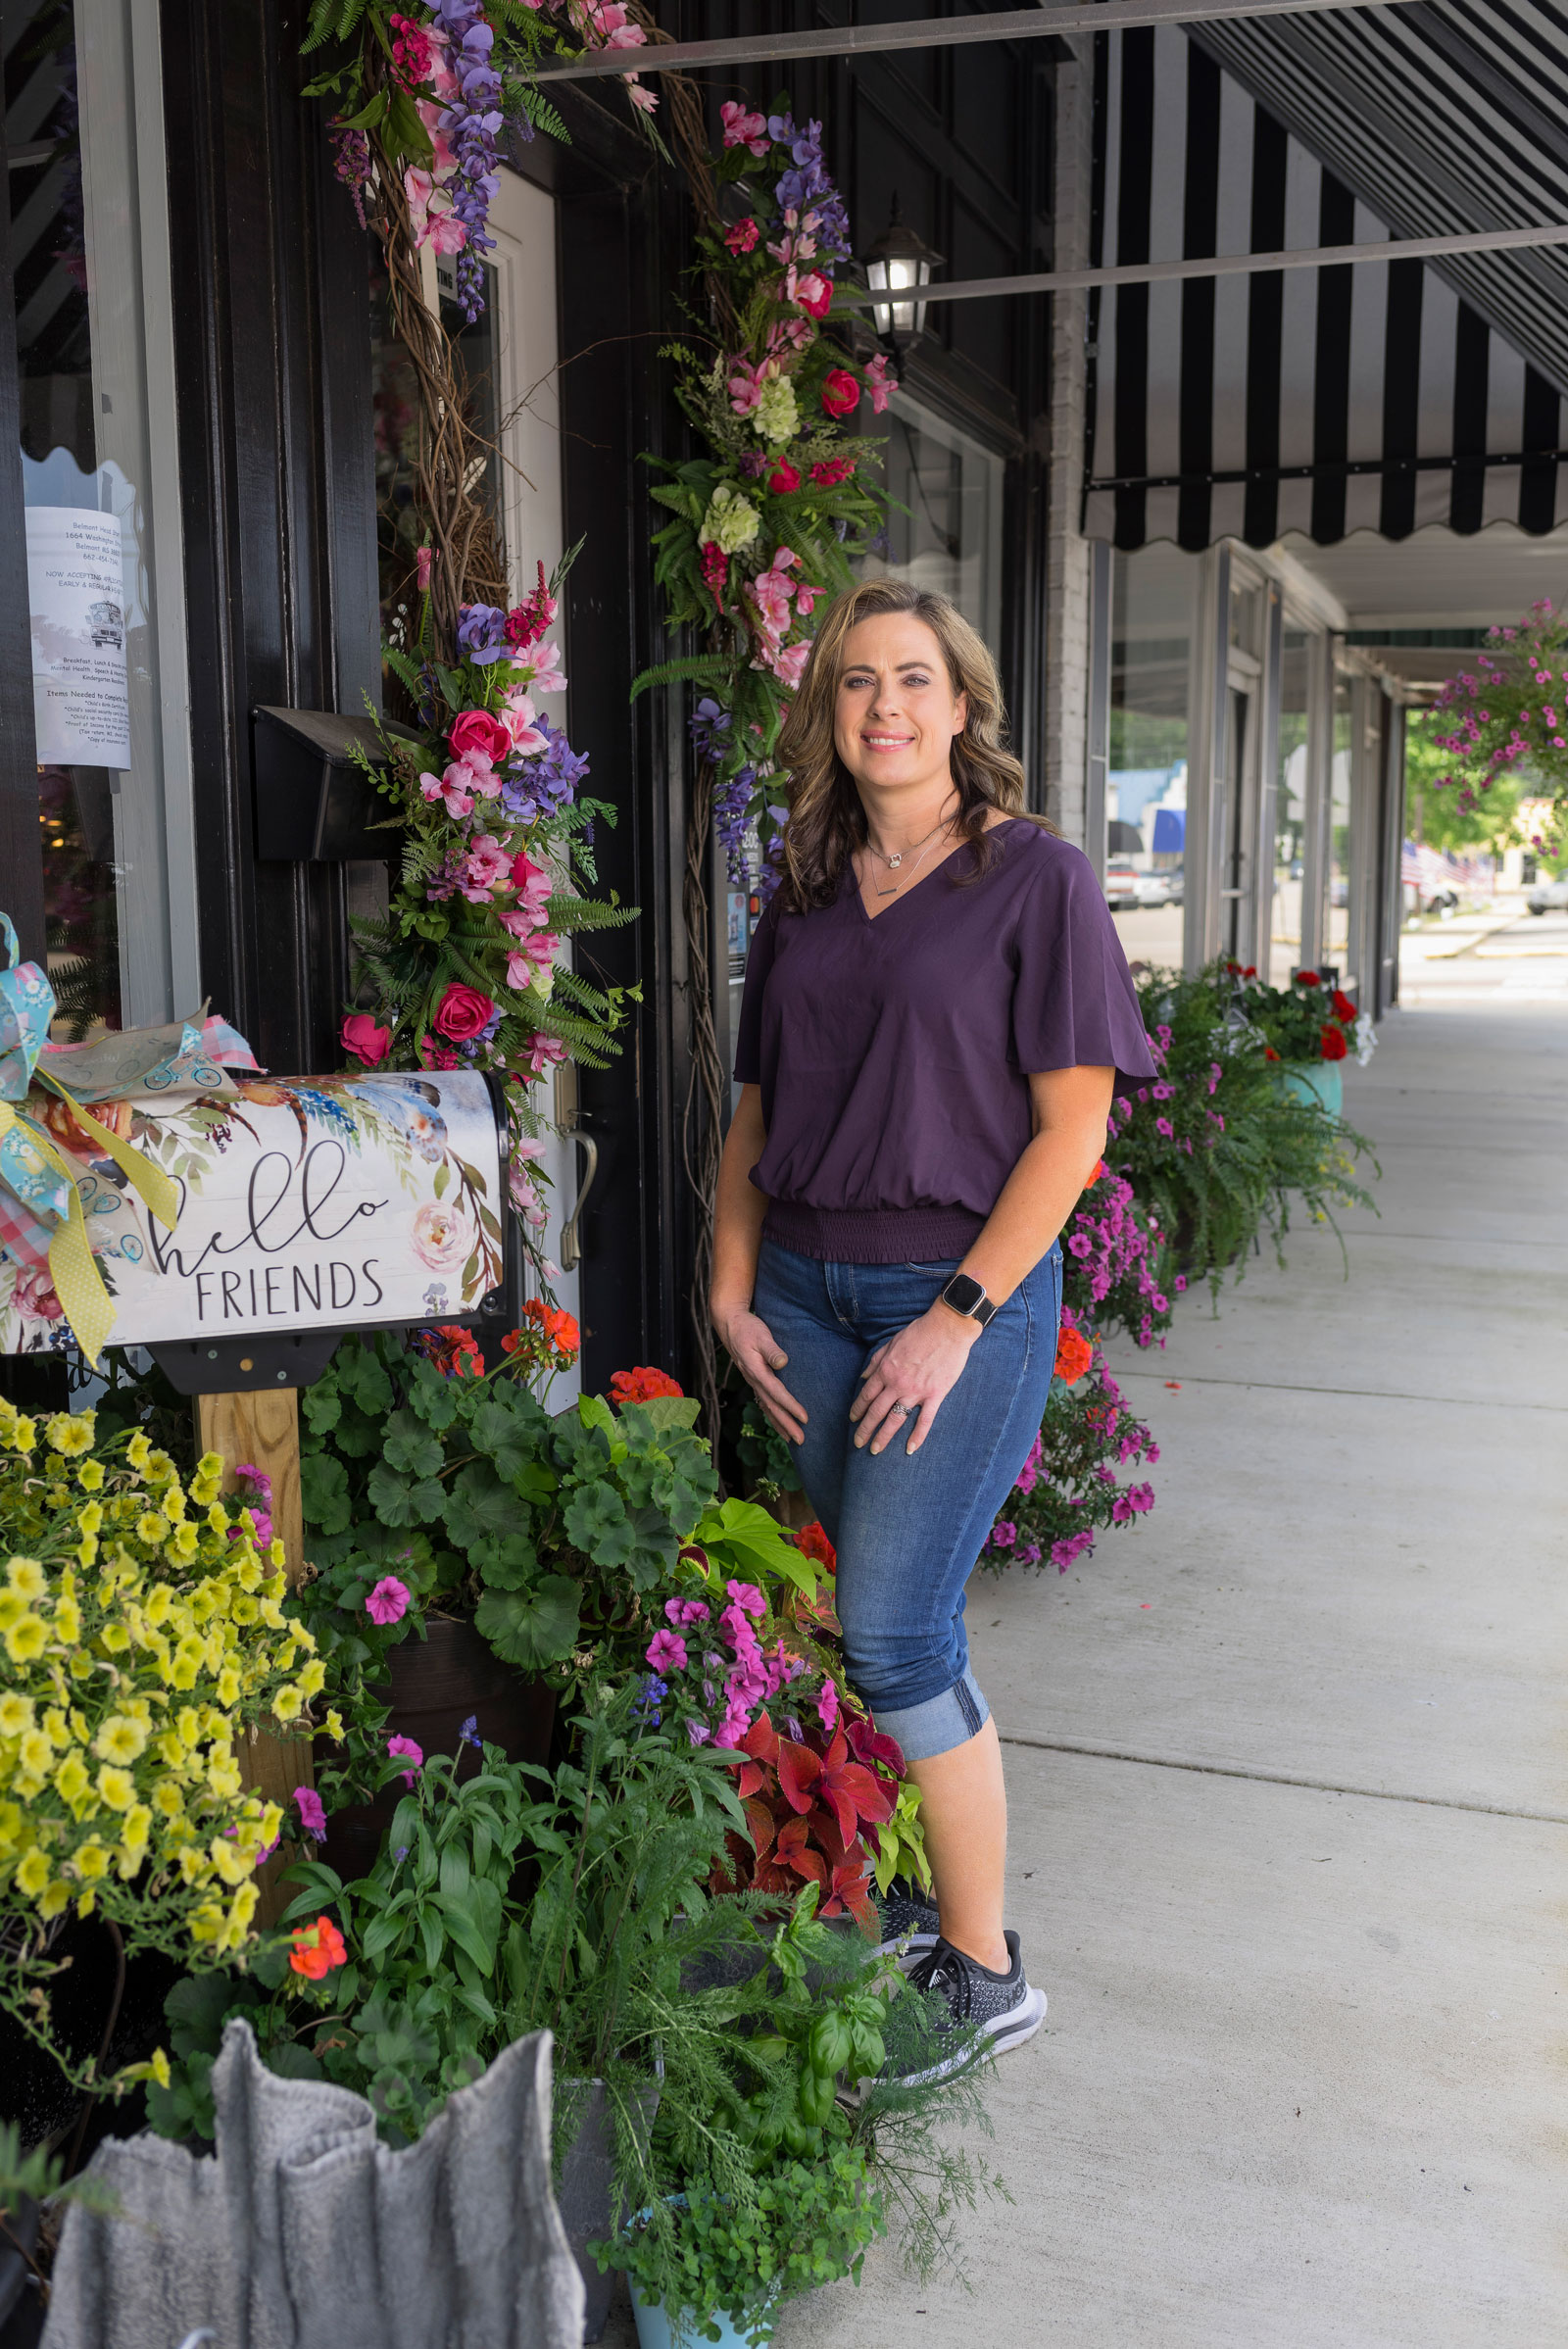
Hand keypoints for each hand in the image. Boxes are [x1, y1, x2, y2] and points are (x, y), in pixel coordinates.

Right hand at [715, 1305, 806, 1445]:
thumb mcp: (761, 1335)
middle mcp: (754, 1380)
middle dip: (787, 1425)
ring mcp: (753, 1381)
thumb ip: (772, 1350)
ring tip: (791, 1439)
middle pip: (772, 1407)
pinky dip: (771, 1415)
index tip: (805, 1418)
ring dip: (779, 1424)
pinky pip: (763, 1402)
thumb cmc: (748, 1328)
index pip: (777, 1393)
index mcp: (756, 1371)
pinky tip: (778, 1422)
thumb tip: (783, 1363)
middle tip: (801, 1441)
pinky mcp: (754, 1379)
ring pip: (767, 1407)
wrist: (730, 1324)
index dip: (791, 1406)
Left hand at [849, 1305, 980, 1455]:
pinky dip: (917, 1436)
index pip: (866, 1395)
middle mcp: (897, 1383)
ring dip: (883, 1436)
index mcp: (886, 1370)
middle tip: (858, 1443)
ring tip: (875, 1450)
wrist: (947, 1328)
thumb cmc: (920, 1331)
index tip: (852, 1420)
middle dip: (865, 1429)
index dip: (857, 1409)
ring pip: (895, 1419)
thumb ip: (876, 1360)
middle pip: (876, 1411)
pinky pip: (924, 1420)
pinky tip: (910, 1449)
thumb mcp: (892, 1342)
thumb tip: (863, 1376)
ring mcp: (916, 1391)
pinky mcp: (935, 1395)